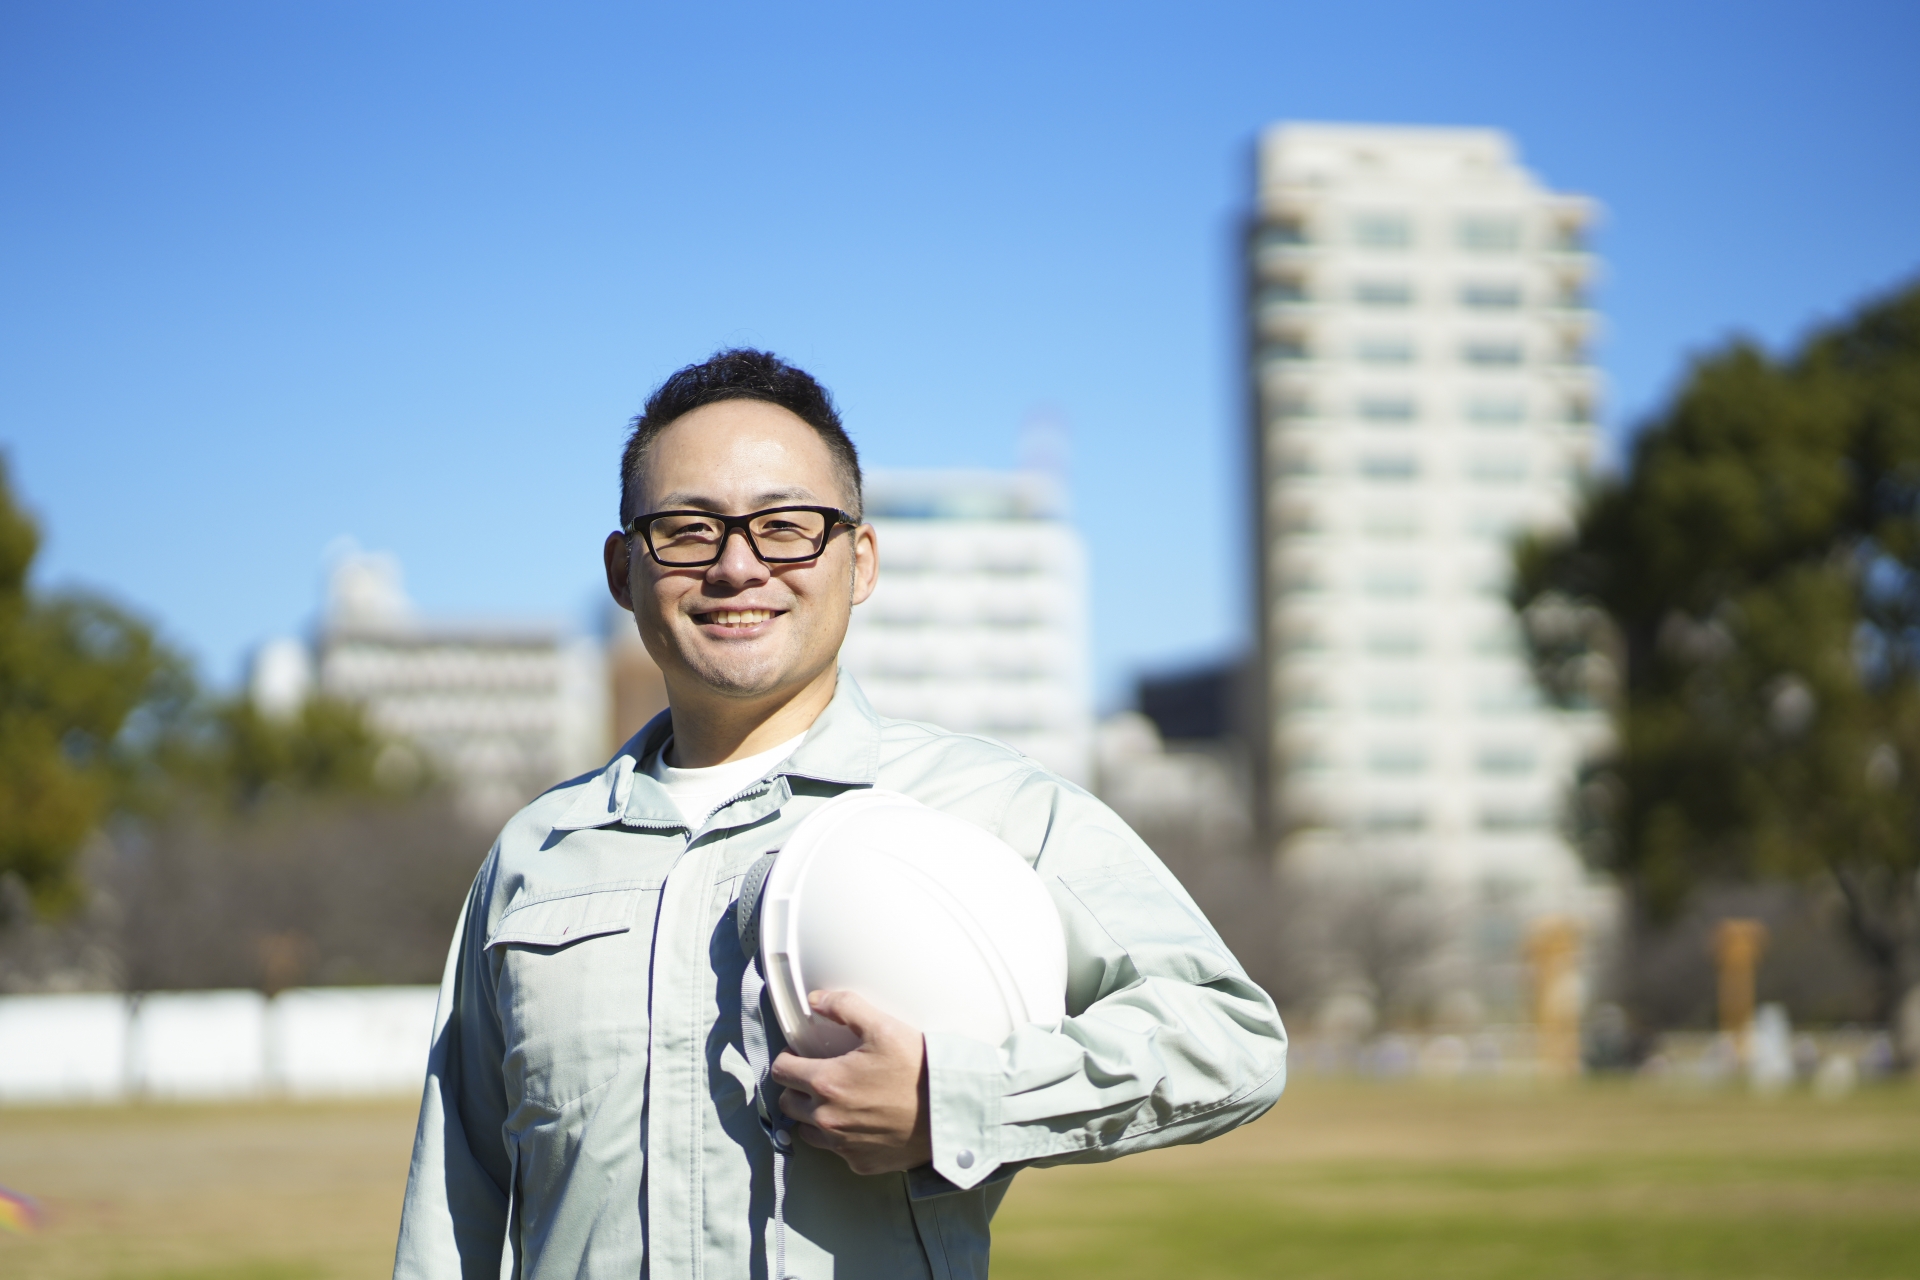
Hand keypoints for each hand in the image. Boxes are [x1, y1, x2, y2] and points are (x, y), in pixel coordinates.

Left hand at [769, 990, 931, 1174]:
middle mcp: (827, 1118)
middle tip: (818, 1077)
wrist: (951, 1110)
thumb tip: (817, 1000)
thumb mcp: (883, 1026)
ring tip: (837, 1101)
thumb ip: (845, 1007)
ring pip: (807, 1131)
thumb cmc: (918, 1069)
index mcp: (826, 1082)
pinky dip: (842, 1138)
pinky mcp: (860, 1162)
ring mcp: (843, 1145)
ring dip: (814, 1116)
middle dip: (797, 1088)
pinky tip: (861, 1122)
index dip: (789, 1059)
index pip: (782, 1071)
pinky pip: (837, 1151)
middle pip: (788, 1103)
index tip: (801, 1056)